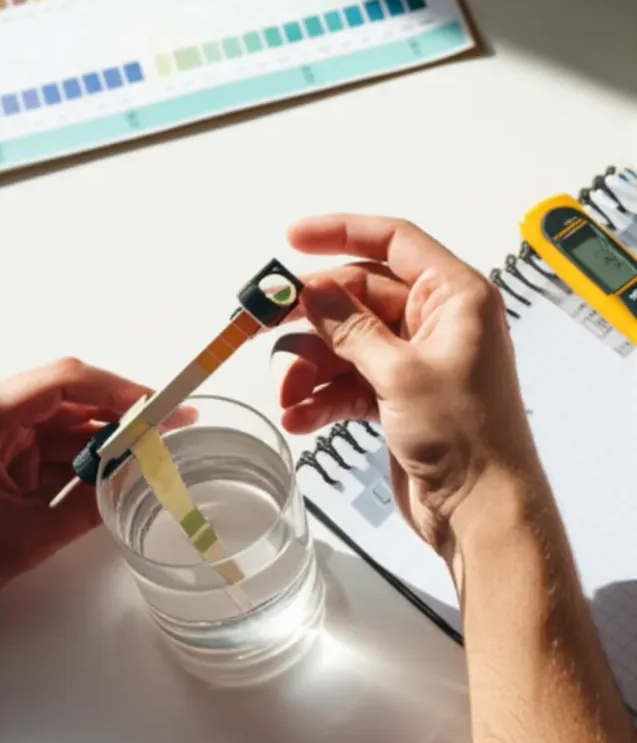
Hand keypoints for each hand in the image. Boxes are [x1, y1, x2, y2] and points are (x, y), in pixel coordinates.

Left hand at [0, 358, 190, 607]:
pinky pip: (46, 451)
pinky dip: (79, 463)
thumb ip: (87, 508)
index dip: (118, 390)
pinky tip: (111, 474)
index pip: (64, 382)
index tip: (158, 406)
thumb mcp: (25, 538)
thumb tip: (134, 482)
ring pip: (60, 427)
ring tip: (148, 454)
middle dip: (119, 415)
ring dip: (102, 442)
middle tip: (168, 426)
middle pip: (67, 400)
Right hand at [276, 216, 539, 550]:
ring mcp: (413, 361)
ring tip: (286, 396)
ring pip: (344, 344)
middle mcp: (435, 322)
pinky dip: (321, 397)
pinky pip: (347, 382)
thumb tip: (313, 290)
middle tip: (261, 325)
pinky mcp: (397, 397)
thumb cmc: (466, 436)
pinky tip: (299, 416)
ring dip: (309, 368)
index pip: (394, 242)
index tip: (293, 237)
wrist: (481, 510)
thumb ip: (351, 328)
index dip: (341, 232)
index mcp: (454, 297)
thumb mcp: (401, 373)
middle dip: (310, 321)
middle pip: (356, 298)